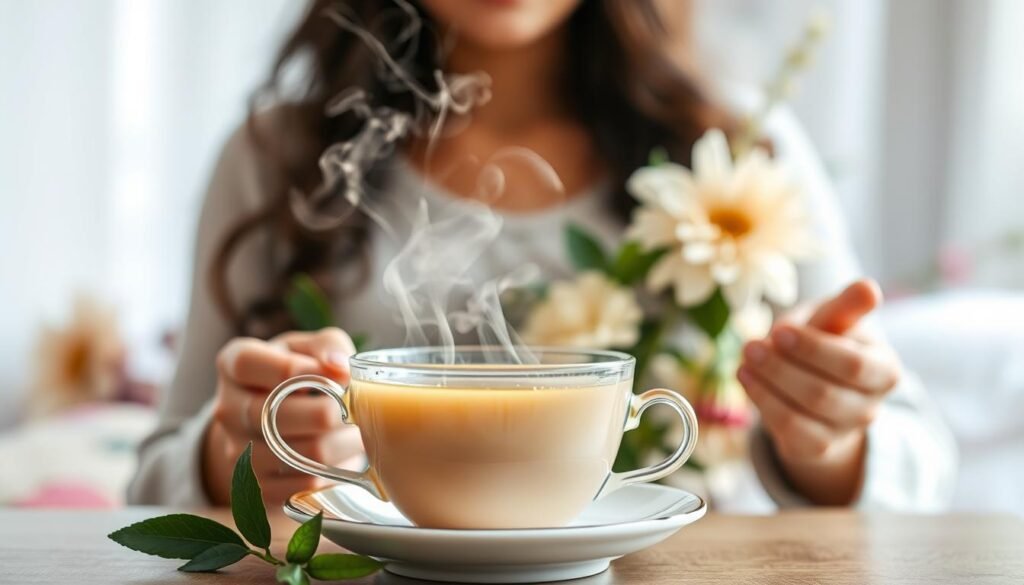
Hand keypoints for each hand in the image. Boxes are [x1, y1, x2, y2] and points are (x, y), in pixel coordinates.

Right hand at [202, 327, 364, 504]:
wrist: (274, 420)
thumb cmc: (298, 374)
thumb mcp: (309, 348)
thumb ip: (328, 346)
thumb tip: (340, 368)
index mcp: (234, 364)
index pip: (246, 363)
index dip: (289, 368)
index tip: (328, 373)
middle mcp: (228, 409)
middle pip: (277, 414)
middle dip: (331, 412)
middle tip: (359, 409)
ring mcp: (238, 451)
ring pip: (299, 454)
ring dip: (341, 444)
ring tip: (357, 432)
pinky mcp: (257, 487)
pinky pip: (303, 484)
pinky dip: (333, 473)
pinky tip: (342, 457)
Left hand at [737, 279, 901, 504]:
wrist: (817, 381)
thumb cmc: (826, 340)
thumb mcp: (835, 319)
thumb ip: (848, 306)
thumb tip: (869, 287)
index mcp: (884, 370)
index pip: (852, 365)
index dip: (813, 350)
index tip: (780, 330)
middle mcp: (870, 406)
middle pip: (824, 395)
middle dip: (782, 369)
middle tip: (751, 346)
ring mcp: (842, 432)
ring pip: (802, 417)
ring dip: (768, 387)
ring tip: (745, 359)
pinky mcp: (815, 448)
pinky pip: (788, 432)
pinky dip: (763, 404)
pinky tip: (745, 377)